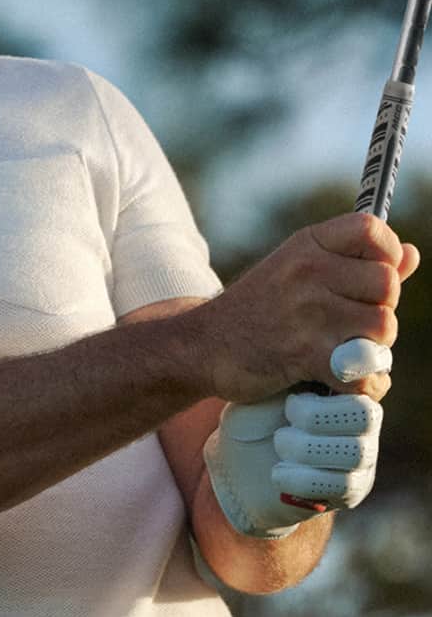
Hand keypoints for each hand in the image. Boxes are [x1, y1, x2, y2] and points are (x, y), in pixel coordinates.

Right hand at [191, 213, 418, 403]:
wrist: (204, 346)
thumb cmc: (258, 310)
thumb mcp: (298, 271)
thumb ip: (355, 264)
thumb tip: (412, 254)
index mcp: (307, 244)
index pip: (373, 230)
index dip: (388, 255)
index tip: (373, 280)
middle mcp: (307, 270)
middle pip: (387, 285)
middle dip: (379, 311)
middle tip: (352, 326)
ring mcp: (306, 310)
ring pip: (382, 329)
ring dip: (373, 350)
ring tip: (346, 355)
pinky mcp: (304, 352)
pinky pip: (363, 371)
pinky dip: (363, 386)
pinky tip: (344, 383)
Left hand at [204, 341, 384, 537]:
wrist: (238, 461)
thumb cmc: (256, 411)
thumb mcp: (271, 380)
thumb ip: (304, 363)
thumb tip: (330, 347)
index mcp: (350, 383)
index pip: (371, 376)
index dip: (354, 374)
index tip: (322, 372)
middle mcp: (364, 418)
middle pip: (366, 414)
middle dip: (320, 415)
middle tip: (289, 410)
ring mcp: (362, 455)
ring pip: (355, 452)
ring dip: (306, 447)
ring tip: (279, 441)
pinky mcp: (351, 489)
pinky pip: (341, 485)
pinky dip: (302, 478)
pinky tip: (278, 471)